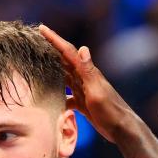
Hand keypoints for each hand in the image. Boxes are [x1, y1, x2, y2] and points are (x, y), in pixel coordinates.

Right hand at [38, 24, 133, 142]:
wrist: (121, 129)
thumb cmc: (111, 110)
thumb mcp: (97, 90)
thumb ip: (89, 71)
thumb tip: (83, 47)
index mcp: (87, 72)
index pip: (68, 52)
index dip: (55, 40)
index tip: (42, 28)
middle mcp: (85, 78)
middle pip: (64, 61)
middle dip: (51, 51)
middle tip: (36, 41)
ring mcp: (84, 91)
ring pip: (65, 78)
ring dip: (53, 71)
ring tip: (39, 66)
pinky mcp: (84, 103)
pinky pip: (67, 96)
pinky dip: (59, 96)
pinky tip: (50, 100)